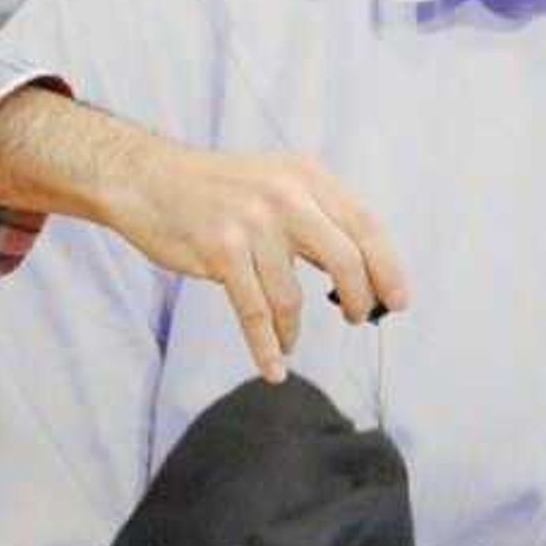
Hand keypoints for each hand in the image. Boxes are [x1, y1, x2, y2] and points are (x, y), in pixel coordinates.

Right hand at [108, 143, 409, 385]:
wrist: (149, 179)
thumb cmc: (218, 191)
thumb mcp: (277, 185)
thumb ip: (317, 221)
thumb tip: (361, 276)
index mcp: (308, 178)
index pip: (365, 226)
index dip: (387, 268)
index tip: (397, 300)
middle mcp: (286, 197)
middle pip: (344, 260)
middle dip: (358, 298)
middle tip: (357, 318)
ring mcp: (252, 224)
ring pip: (293, 295)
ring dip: (296, 329)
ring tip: (292, 341)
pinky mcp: (220, 252)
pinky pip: (254, 313)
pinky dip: (266, 347)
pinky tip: (274, 366)